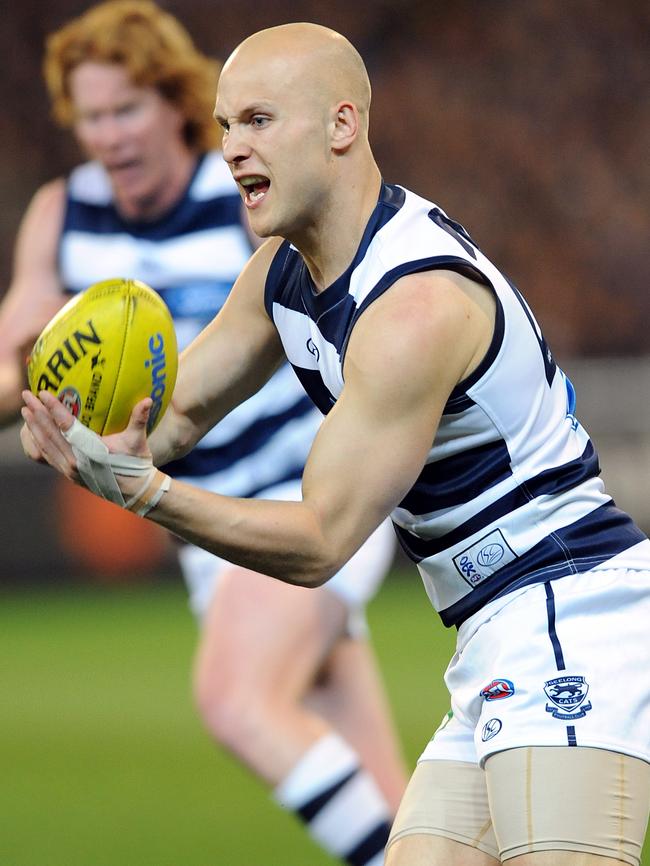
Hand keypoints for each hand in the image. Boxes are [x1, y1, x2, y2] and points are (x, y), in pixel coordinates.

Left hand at [21, 391, 153, 494]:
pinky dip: (38, 442)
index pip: (66, 426)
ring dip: (34, 427)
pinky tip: (34, 432)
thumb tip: (148, 400)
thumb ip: (139, 419)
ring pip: (45, 446)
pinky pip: (48, 456)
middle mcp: (75, 462)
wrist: (134, 491)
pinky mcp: (68, 474)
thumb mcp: (138, 440)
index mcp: (90, 452)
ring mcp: (69, 470)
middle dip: (37, 414)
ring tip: (26, 411)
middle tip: (27, 396)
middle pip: (50, 434)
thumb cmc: (136, 464)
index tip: (43, 393)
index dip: (54, 409)